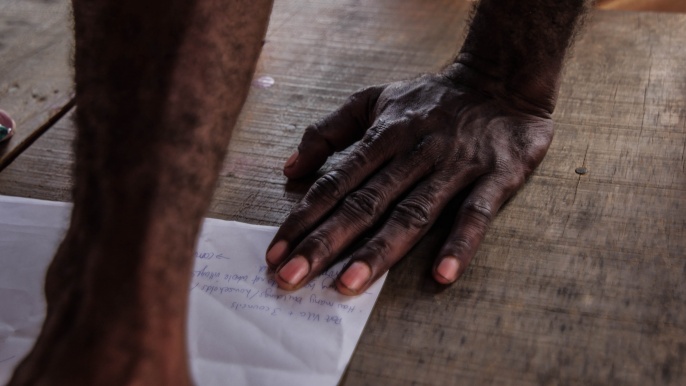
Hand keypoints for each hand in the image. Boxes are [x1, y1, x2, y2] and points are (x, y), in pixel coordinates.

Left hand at [265, 68, 552, 294]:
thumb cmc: (431, 97)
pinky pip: (476, 214)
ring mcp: (455, 167)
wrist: (502, 77)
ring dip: (380, 250)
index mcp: (384, 135)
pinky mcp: (496, 177)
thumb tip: (289, 168)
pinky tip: (441, 275)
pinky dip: (460, 243)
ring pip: (412, 213)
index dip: (303, 217)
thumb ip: (330, 131)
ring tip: (347, 284)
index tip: (276, 251)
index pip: (336, 183)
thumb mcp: (374, 100)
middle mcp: (414, 153)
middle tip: (291, 277)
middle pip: (365, 203)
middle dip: (325, 242)